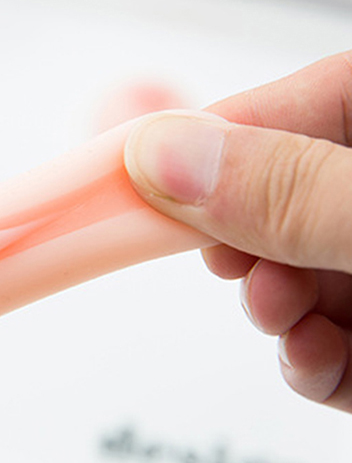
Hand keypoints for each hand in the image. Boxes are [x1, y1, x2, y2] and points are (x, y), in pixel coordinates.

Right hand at [124, 51, 351, 412]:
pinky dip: (310, 359)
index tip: (132, 174)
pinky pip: (336, 338)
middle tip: (225, 260)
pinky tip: (310, 360)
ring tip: (280, 316)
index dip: (211, 135)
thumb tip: (169, 155)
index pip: (297, 102)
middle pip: (287, 190)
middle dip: (246, 236)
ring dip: (275, 306)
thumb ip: (297, 188)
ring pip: (303, 270)